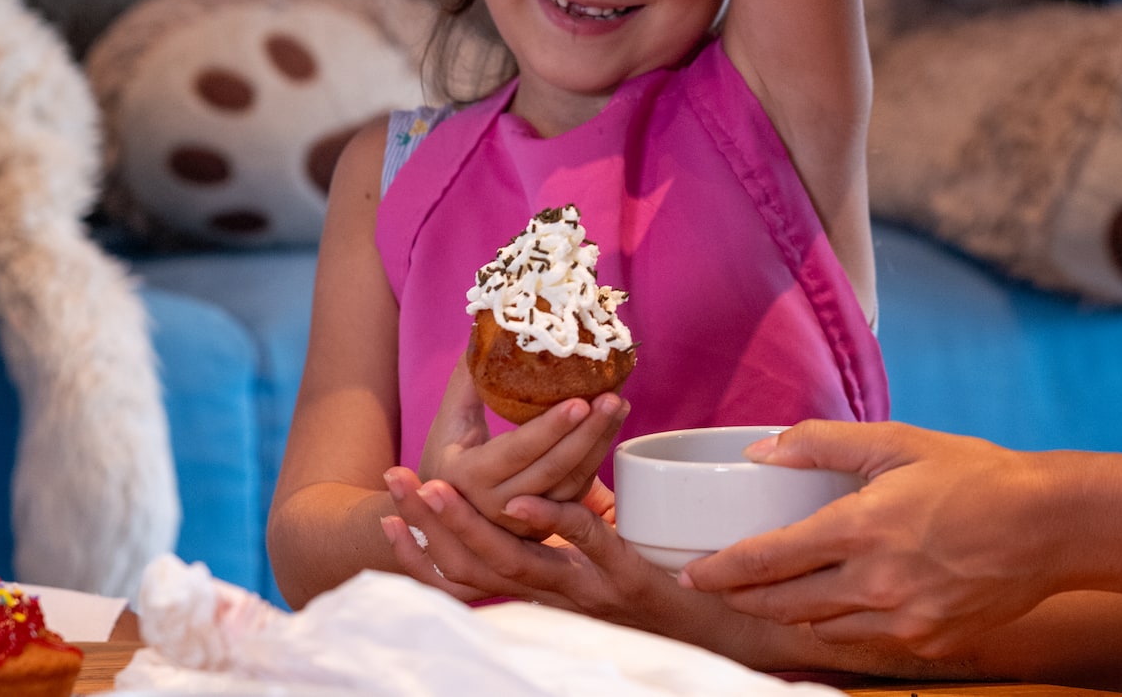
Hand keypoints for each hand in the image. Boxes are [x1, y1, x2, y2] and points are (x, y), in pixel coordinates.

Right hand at [378, 474, 766, 657]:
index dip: (423, 554)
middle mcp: (557, 602)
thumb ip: (577, 539)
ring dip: (468, 523)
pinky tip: (527, 500)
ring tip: (435, 486)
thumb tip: (551, 495)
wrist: (735, 636)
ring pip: (513, 560)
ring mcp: (589, 594)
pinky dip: (554, 522)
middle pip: (473, 567)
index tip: (386, 520)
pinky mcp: (630, 582)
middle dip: (429, 526)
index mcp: (547, 598)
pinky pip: (586, 548)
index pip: (468, 580)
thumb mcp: (608, 569)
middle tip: (394, 485)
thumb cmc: (672, 599)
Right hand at [413, 357, 626, 536]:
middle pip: (552, 469)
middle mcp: (495, 505)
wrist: (442, 512)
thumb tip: (487, 330)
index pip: (518, 450)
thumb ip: (468, 380)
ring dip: (599, 444)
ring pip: (570, 484)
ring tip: (619, 406)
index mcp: (467, 476)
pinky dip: (596, 459)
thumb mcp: (449, 421)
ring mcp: (522, 519)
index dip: (551, 428)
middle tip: (614, 397)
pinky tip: (610, 428)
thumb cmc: (446, 455)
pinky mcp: (543, 523)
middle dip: (588, 433)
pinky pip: (576, 493)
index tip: (581, 400)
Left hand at [681, 422, 1065, 658]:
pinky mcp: (928, 642)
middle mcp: (876, 584)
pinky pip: (865, 640)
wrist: (1051, 526)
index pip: (768, 560)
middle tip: (717, 589)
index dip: (721, 572)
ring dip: (791, 613)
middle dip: (742, 600)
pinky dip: (844, 623)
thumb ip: (825, 443)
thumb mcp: (899, 442)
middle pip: (783, 606)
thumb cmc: (979, 476)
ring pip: (821, 628)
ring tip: (776, 592)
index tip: (693, 575)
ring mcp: (903, 621)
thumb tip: (764, 448)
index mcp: (862, 529)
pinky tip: (843, 602)